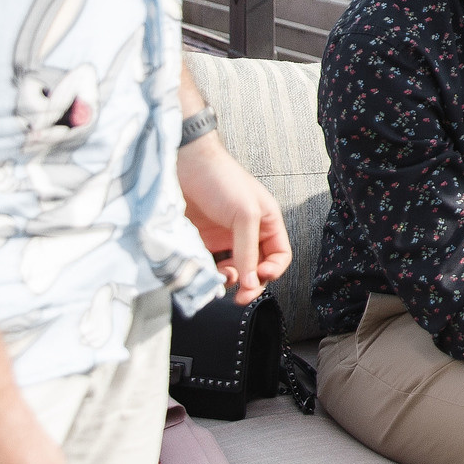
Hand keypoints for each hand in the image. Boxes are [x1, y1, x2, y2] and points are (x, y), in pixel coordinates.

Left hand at [178, 133, 291, 304]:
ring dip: (229, 281)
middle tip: (241, 297)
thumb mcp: (245, 214)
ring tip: (220, 279)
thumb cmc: (221, 181)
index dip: (273, 270)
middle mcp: (247, 233)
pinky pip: (209, 266)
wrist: (184, 166)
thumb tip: (251, 283)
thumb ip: (248, 250)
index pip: (279, 255)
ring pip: (233, 271)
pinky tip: (205, 273)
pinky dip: (209, 275)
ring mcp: (223, 239)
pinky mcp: (201, 242)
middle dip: (251, 283)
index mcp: (267, 222)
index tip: (259, 278)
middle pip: (256, 268)